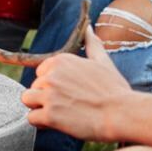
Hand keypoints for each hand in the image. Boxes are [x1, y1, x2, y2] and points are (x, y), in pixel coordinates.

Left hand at [21, 27, 133, 141]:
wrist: (124, 114)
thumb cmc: (115, 91)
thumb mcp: (103, 63)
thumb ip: (92, 44)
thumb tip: (89, 27)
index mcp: (61, 61)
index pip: (41, 73)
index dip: (53, 85)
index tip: (70, 92)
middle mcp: (51, 75)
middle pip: (34, 87)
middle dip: (47, 98)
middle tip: (71, 105)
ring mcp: (49, 94)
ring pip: (28, 100)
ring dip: (40, 109)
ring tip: (62, 114)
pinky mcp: (50, 114)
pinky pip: (31, 119)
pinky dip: (43, 123)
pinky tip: (60, 123)